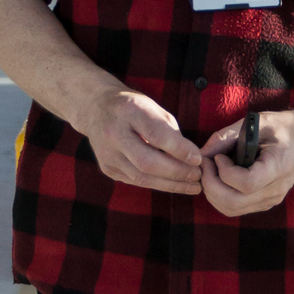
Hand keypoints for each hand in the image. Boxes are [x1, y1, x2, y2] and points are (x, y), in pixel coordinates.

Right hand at [75, 82, 202, 194]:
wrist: (96, 109)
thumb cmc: (133, 108)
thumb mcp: (152, 107)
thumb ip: (170, 131)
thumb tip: (191, 158)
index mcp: (128, 111)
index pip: (156, 134)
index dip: (179, 149)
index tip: (198, 159)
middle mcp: (114, 134)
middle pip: (147, 162)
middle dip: (177, 172)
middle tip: (198, 176)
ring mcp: (107, 154)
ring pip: (142, 178)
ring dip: (171, 184)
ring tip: (193, 186)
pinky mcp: (107, 168)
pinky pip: (136, 181)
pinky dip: (159, 184)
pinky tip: (175, 184)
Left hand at [200, 110, 293, 216]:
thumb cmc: (282, 127)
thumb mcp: (257, 122)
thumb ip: (228, 136)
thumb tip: (202, 153)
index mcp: (279, 167)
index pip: (247, 183)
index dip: (225, 172)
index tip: (219, 156)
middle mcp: (276, 189)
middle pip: (234, 202)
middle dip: (211, 184)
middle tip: (206, 164)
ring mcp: (271, 200)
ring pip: (231, 209)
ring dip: (212, 192)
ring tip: (211, 170)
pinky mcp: (264, 203)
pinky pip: (235, 208)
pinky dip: (220, 196)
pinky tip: (219, 178)